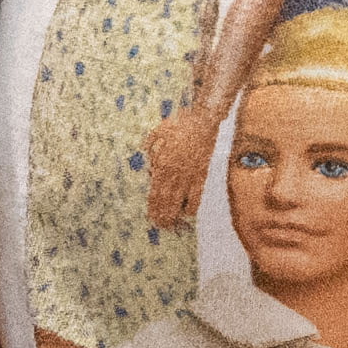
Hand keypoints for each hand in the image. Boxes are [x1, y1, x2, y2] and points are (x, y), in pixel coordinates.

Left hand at [142, 83, 223, 230]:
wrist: (204, 121)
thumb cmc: (181, 124)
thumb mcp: (159, 131)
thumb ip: (150, 145)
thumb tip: (143, 156)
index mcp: (162, 163)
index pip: (155, 192)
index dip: (153, 207)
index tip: (151, 217)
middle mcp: (174, 173)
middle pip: (165, 200)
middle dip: (162, 216)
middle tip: (160, 226)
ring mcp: (189, 175)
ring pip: (179, 201)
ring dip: (174, 215)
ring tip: (171, 225)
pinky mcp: (202, 175)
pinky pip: (196, 195)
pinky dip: (192, 206)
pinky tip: (189, 213)